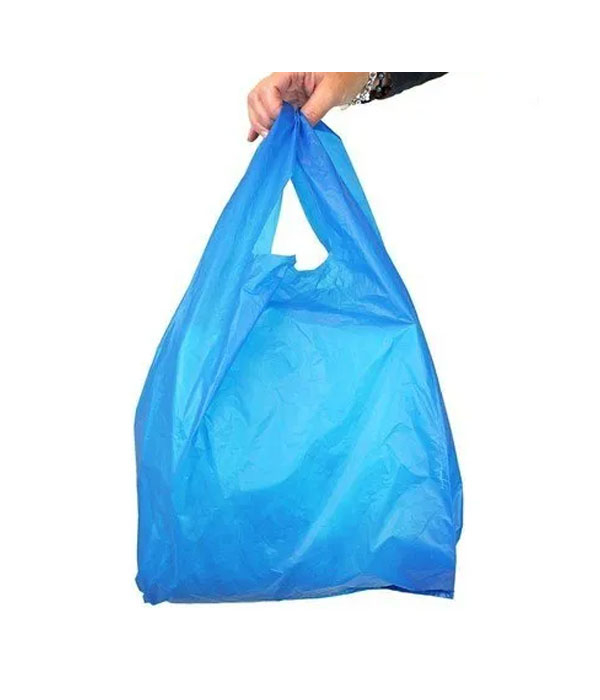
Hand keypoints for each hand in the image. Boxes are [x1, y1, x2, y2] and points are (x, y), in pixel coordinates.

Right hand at [246, 72, 367, 141]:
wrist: (354, 73)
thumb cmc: (346, 74)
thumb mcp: (332, 92)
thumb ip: (314, 110)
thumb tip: (298, 128)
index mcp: (291, 70)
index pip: (268, 88)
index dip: (271, 109)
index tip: (283, 123)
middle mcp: (283, 79)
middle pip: (257, 97)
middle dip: (261, 118)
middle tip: (274, 134)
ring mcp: (284, 90)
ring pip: (258, 105)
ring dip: (260, 122)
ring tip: (270, 137)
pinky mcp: (287, 101)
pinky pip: (267, 111)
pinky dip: (260, 123)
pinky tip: (253, 136)